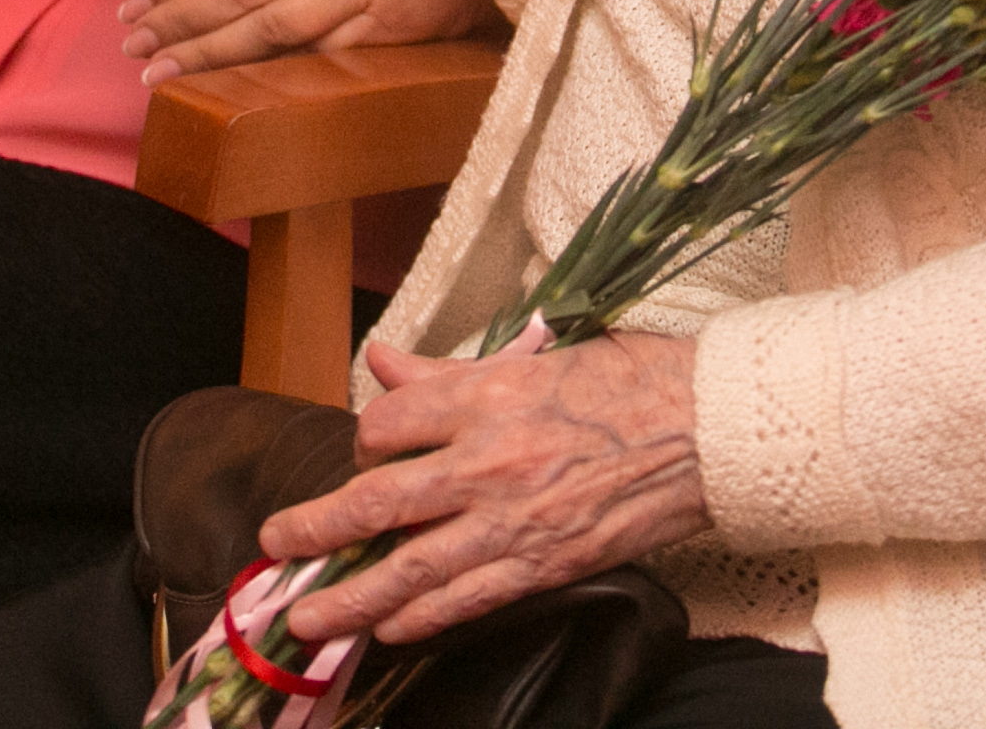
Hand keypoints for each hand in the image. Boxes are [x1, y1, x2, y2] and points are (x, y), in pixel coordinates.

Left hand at [262, 334, 709, 644]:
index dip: (364, 440)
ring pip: (411, 565)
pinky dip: (423, 618)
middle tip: (276, 544)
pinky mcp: (547, 561)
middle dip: (317, 528)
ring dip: (353, 596)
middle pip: (377, 499)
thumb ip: (446, 371)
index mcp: (486, 393)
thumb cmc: (629, 381)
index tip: (364, 453)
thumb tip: (383, 361)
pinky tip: (391, 629)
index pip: (386, 422)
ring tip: (310, 618)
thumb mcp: (532, 357)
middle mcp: (489, 456)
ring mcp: (516, 516)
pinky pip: (469, 599)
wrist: (709, 428)